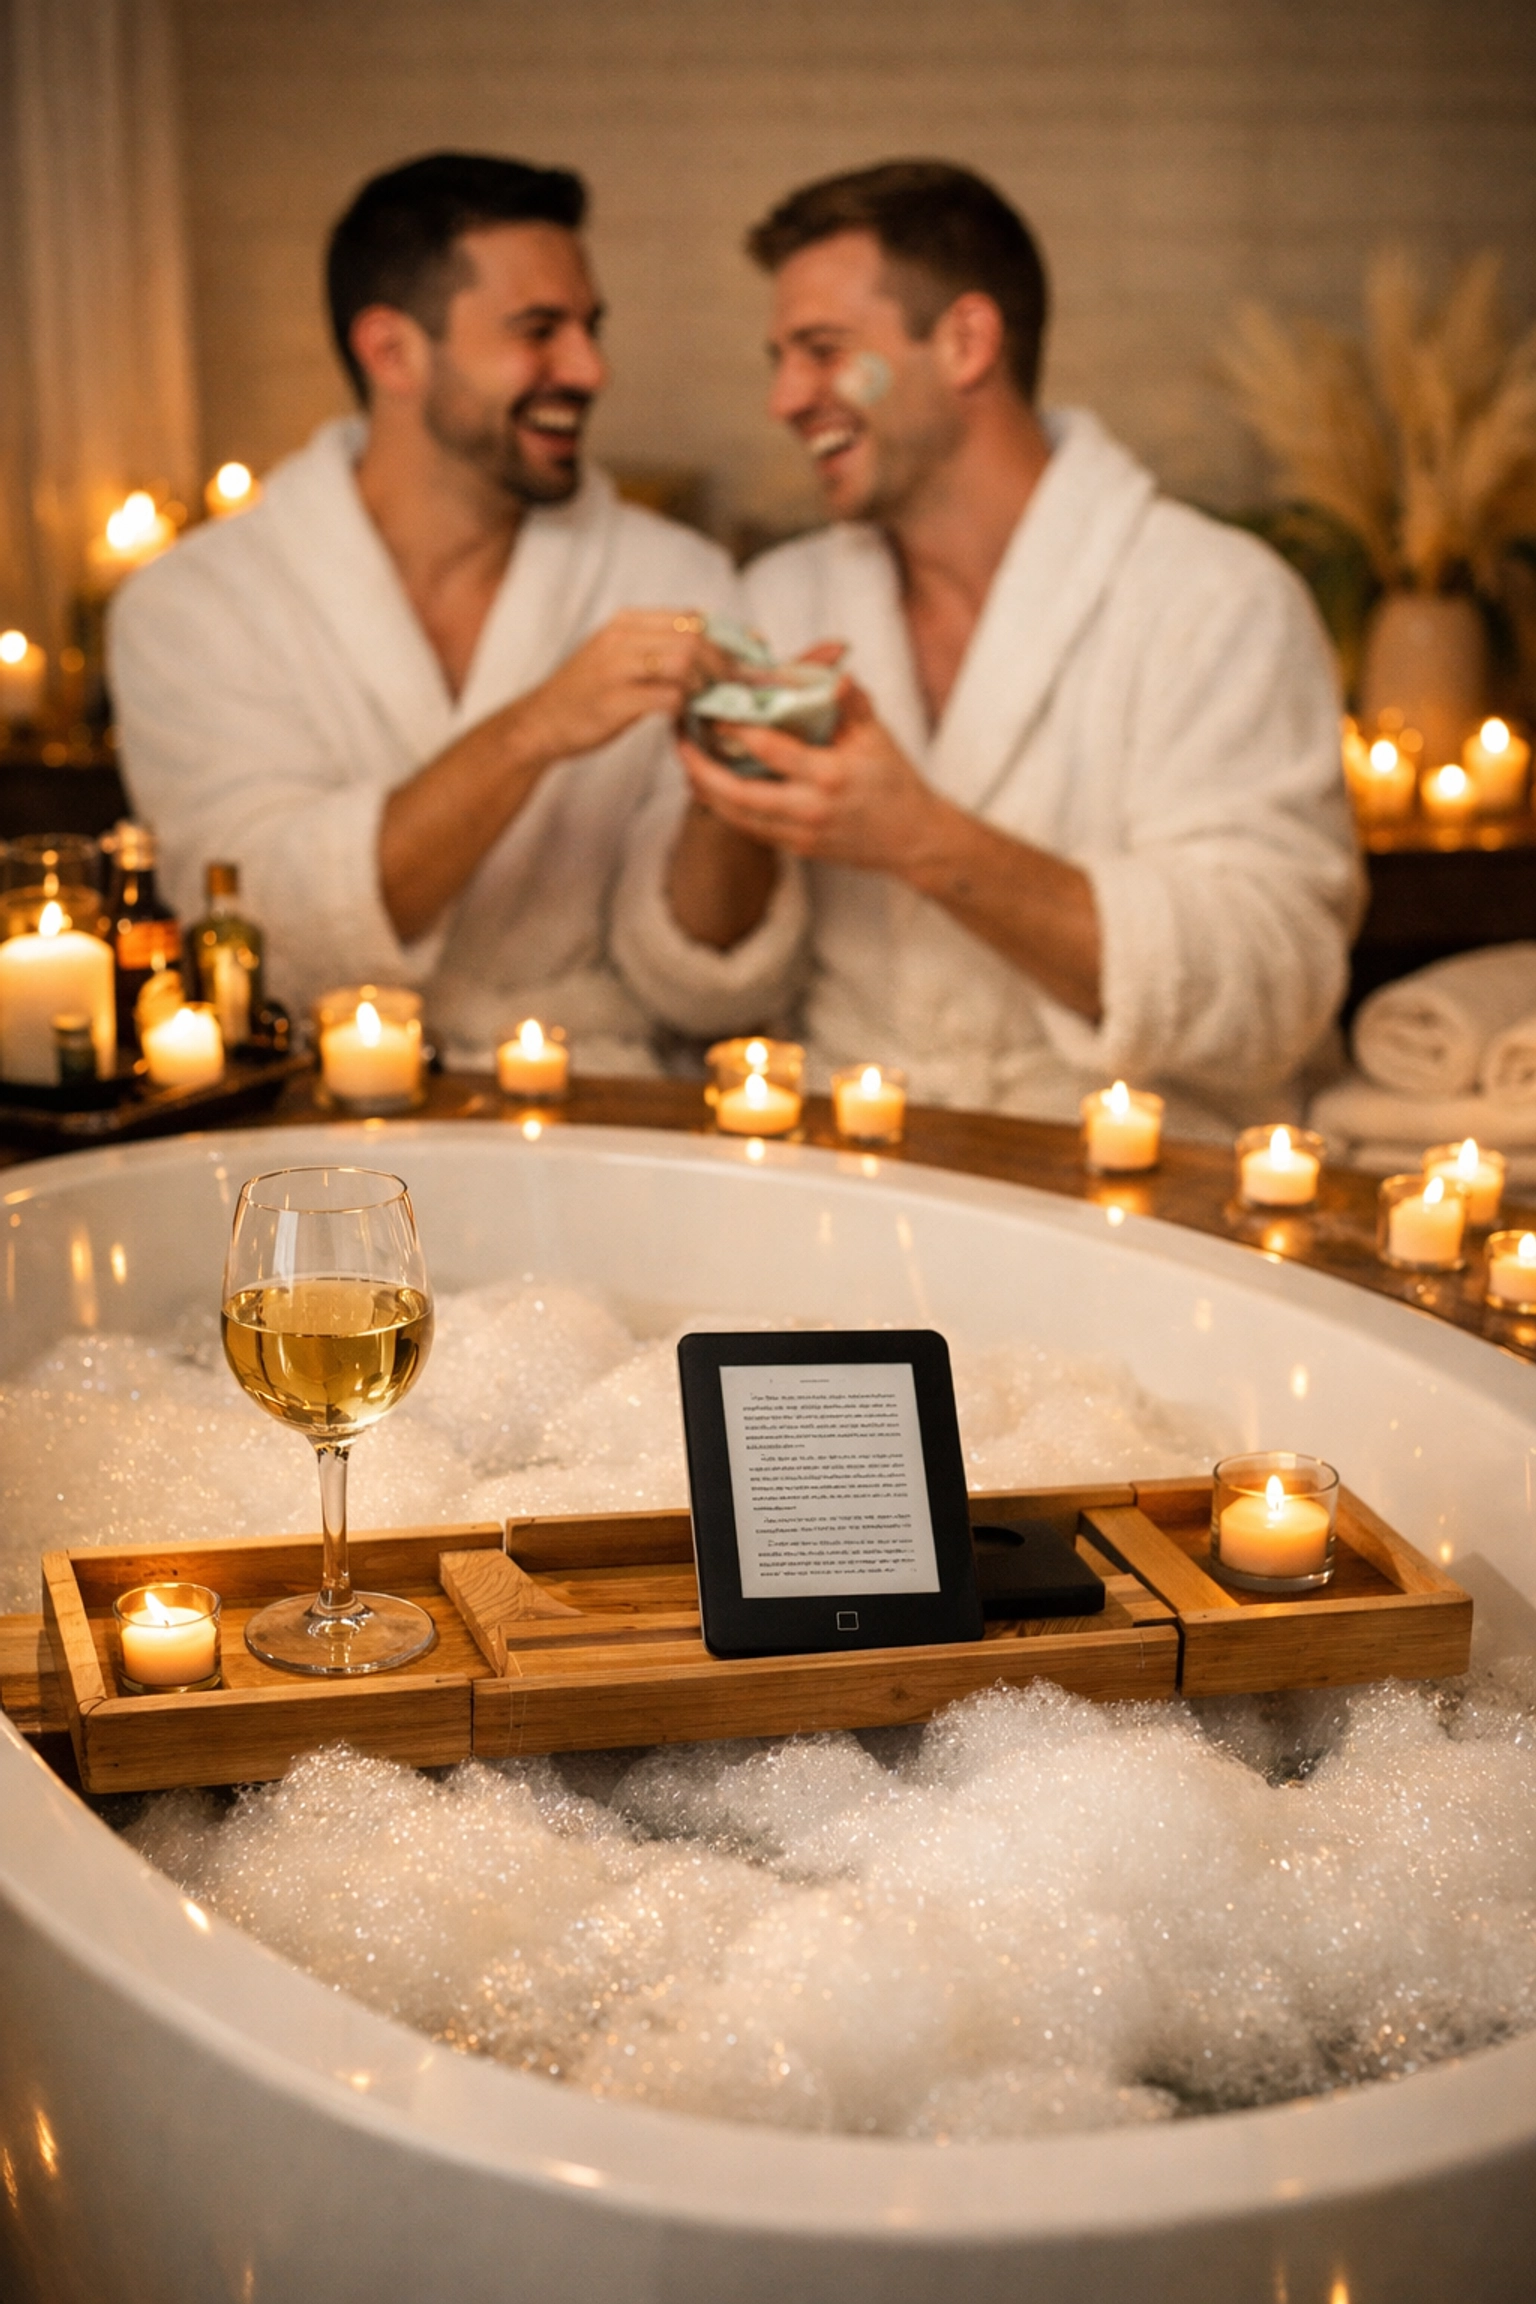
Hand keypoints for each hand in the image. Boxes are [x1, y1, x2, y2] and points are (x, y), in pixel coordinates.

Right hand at [516, 609, 731, 763]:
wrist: (539, 722)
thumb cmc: (587, 694)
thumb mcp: (618, 656)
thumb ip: (656, 646)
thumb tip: (710, 644)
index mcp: (626, 622)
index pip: (690, 617)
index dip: (729, 635)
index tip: (755, 654)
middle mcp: (621, 638)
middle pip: (692, 638)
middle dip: (726, 663)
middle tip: (741, 688)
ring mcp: (615, 668)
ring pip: (684, 663)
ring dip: (707, 685)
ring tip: (713, 703)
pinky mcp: (614, 701)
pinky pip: (667, 698)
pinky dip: (687, 709)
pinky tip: (689, 719)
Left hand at [678, 679, 945, 872]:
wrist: (911, 839)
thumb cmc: (894, 779)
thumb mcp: (878, 735)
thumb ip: (851, 701)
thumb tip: (834, 670)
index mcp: (829, 775)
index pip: (768, 749)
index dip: (735, 728)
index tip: (713, 708)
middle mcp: (810, 809)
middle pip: (737, 793)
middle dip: (702, 768)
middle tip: (680, 742)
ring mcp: (800, 834)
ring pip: (736, 816)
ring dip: (705, 790)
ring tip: (686, 762)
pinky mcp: (795, 848)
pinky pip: (749, 828)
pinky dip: (724, 807)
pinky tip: (709, 787)